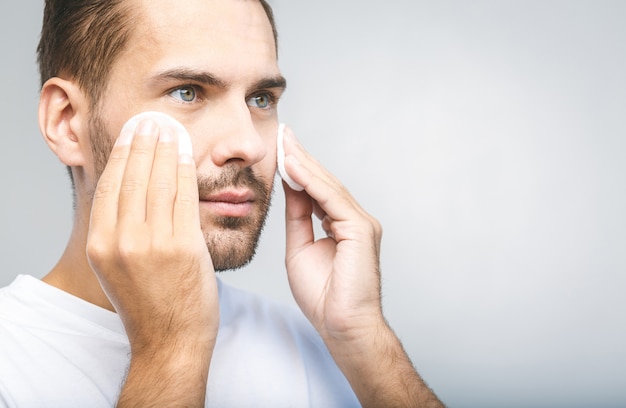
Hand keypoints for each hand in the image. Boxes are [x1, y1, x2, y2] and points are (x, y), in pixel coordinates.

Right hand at [86, 119, 217, 404]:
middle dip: (143, 142)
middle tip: (150, 119)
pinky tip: (187, 153)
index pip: (109, 184)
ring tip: (168, 127)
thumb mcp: (117, 264)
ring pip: (158, 182)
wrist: (170, 340)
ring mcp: (152, 244)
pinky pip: (184, 198)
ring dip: (165, 149)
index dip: (121, 152)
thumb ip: (119, 227)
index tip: (130, 131)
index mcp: (100, 244)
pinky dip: (185, 170)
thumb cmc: (149, 302)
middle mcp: (120, 241)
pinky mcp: (183, 247)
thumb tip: (131, 185)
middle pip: (132, 177)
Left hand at [281, 126, 383, 341]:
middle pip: (323, 182)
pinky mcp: (361, 230)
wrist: (342, 326)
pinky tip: (292, 166)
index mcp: (341, 225)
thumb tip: (289, 187)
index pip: (316, 189)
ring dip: (303, 163)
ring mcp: (361, 223)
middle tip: (282, 132)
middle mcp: (354, 219)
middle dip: (300, 156)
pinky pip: (332, 199)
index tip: (280, 147)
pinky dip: (311, 182)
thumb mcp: (300, 248)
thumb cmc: (324, 296)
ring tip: (283, 141)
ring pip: (328, 186)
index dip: (298, 168)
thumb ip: (298, 216)